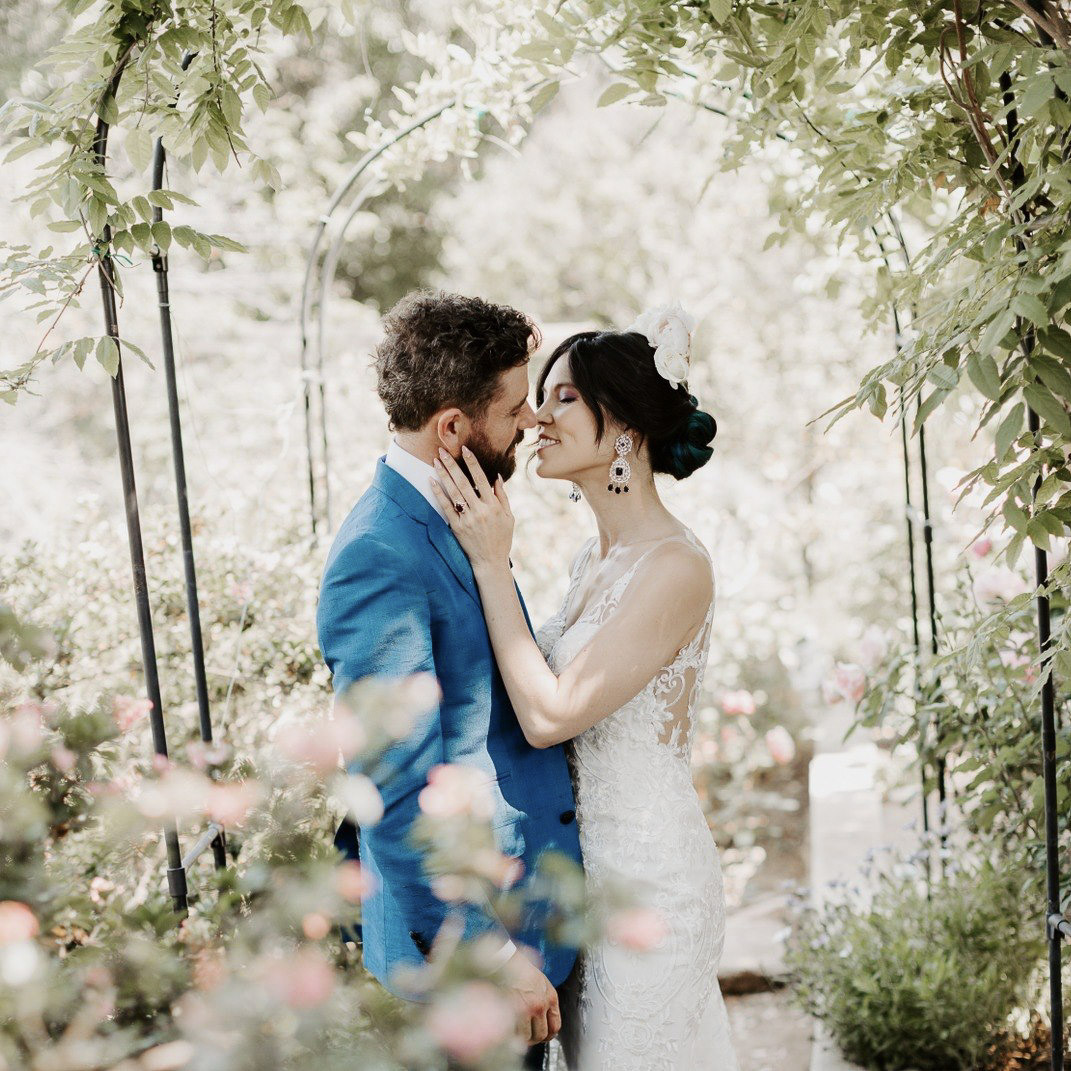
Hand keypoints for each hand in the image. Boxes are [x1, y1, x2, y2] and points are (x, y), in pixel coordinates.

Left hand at [431, 446, 513, 570]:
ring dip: (443, 475)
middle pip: (463, 482)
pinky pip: (446, 507)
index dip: (472, 463)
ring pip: (453, 492)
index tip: (465, 449)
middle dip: (452, 465)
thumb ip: (502, 497)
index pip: (481, 479)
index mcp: (493, 506)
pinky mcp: (457, 527)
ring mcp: (467, 519)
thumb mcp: (508, 517)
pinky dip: (438, 494)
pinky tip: (431, 481)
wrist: (490, 562)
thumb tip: (496, 477)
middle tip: (442, 450)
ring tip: (435, 461)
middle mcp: (480, 511)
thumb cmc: (502, 539)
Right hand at [501, 948, 560, 1045]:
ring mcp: (528, 1008)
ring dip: (520, 1036)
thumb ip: (543, 998)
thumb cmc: (516, 966)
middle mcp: (541, 1003)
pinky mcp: (514, 1010)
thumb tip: (542, 1021)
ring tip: (512, 1029)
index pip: (555, 1026)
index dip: (546, 1034)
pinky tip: (505, 1025)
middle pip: (541, 1034)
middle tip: (522, 1034)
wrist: (502, 958)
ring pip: (527, 1036)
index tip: (539, 1035)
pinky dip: (510, 1033)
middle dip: (531, 1037)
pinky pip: (514, 1032)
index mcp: (550, 996)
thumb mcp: (538, 979)